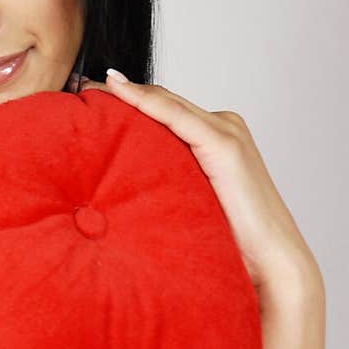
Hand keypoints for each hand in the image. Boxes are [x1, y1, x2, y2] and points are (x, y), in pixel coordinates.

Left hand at [80, 71, 322, 299]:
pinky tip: (117, 89)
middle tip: (78, 85)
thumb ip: (165, 188)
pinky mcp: (224, 144)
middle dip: (120, 91)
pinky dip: (143, 101)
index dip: (128, 101)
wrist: (271, 262)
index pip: (165, 111)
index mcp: (217, 139)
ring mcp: (226, 132)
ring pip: (166, 103)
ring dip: (126, 91)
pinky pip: (174, 116)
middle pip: (163, 102)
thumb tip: (117, 195)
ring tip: (86, 86)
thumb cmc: (230, 243)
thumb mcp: (188, 206)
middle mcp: (224, 127)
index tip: (89, 97)